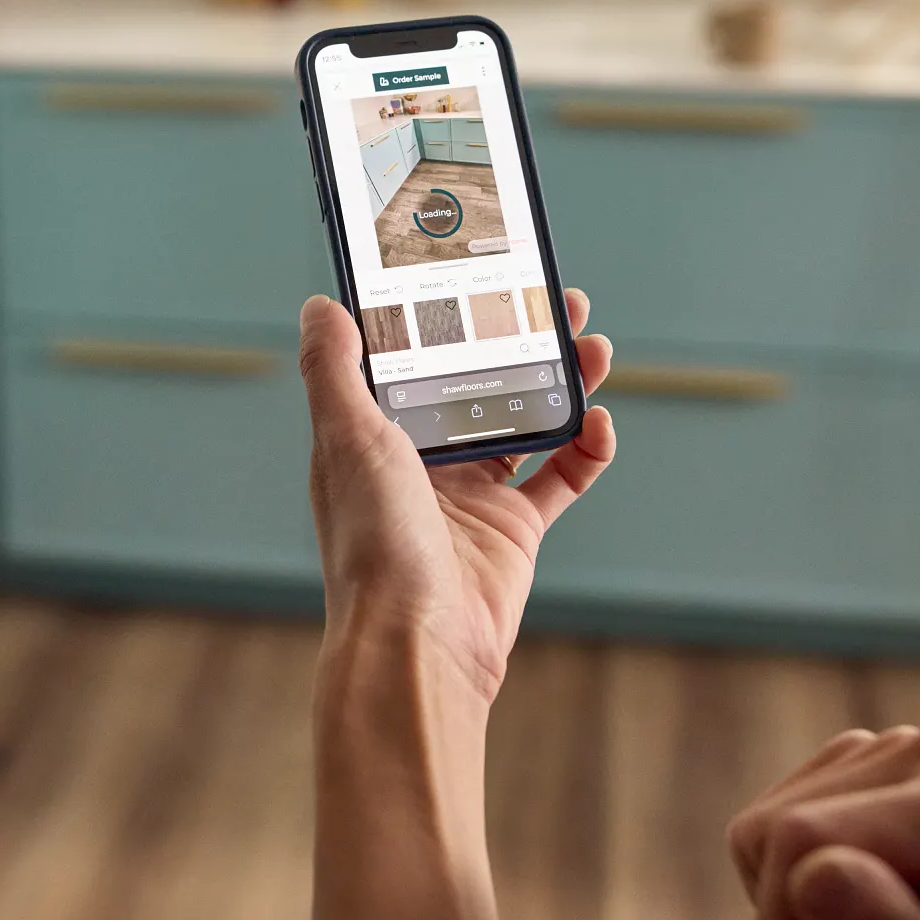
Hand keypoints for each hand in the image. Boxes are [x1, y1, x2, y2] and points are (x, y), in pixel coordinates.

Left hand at [299, 287, 614, 706]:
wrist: (418, 644)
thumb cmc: (372, 544)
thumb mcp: (345, 439)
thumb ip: (334, 369)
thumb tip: (320, 305)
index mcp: (373, 434)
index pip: (411, 358)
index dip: (444, 317)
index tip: (476, 274)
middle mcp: (421, 460)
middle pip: (479, 381)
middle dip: (518, 339)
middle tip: (556, 301)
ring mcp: (470, 494)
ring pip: (525, 419)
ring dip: (561, 380)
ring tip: (592, 344)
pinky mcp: (514, 529)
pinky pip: (561, 477)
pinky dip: (587, 448)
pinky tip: (599, 422)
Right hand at [727, 727, 919, 919]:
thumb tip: (814, 877)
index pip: (803, 836)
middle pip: (780, 822)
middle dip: (791, 907)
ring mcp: (903, 748)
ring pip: (776, 811)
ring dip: (799, 886)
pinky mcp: (886, 756)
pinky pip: (795, 800)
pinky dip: (809, 859)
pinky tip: (873, 896)